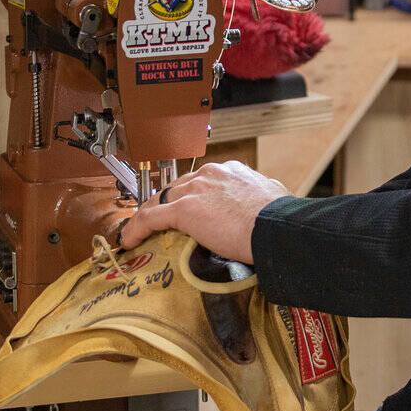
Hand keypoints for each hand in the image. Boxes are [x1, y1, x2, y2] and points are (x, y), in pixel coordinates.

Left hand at [118, 160, 289, 263]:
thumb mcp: (272, 196)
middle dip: (165, 204)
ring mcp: (195, 191)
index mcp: (229, 171)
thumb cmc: (280, 217)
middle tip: (158, 220)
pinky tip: (130, 240)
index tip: (186, 208)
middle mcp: (209, 175)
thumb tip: (266, 200)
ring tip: (138, 231)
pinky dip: (137, 228)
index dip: (188, 195)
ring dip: (147, 215)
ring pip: (160, 200)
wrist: (276, 227)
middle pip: (176, 188)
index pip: (198, 180)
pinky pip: (151, 218)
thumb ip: (261, 195)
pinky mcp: (185, 210)